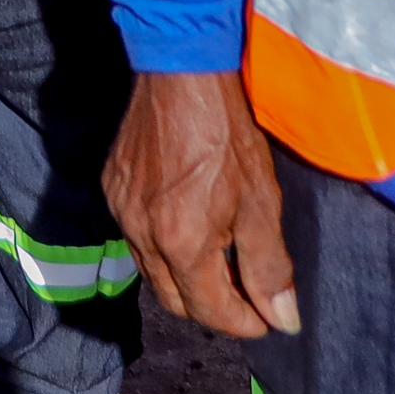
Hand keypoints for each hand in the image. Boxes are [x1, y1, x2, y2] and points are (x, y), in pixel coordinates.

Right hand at [106, 69, 299, 339]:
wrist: (181, 71)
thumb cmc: (227, 132)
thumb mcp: (262, 202)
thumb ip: (269, 267)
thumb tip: (282, 318)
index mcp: (181, 243)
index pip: (210, 312)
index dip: (244, 323)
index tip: (269, 318)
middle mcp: (142, 236)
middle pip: (175, 302)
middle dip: (214, 308)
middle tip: (249, 296)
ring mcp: (121, 212)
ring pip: (152, 272)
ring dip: (187, 280)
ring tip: (223, 263)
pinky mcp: (112, 188)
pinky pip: (136, 239)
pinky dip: (164, 248)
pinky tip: (189, 226)